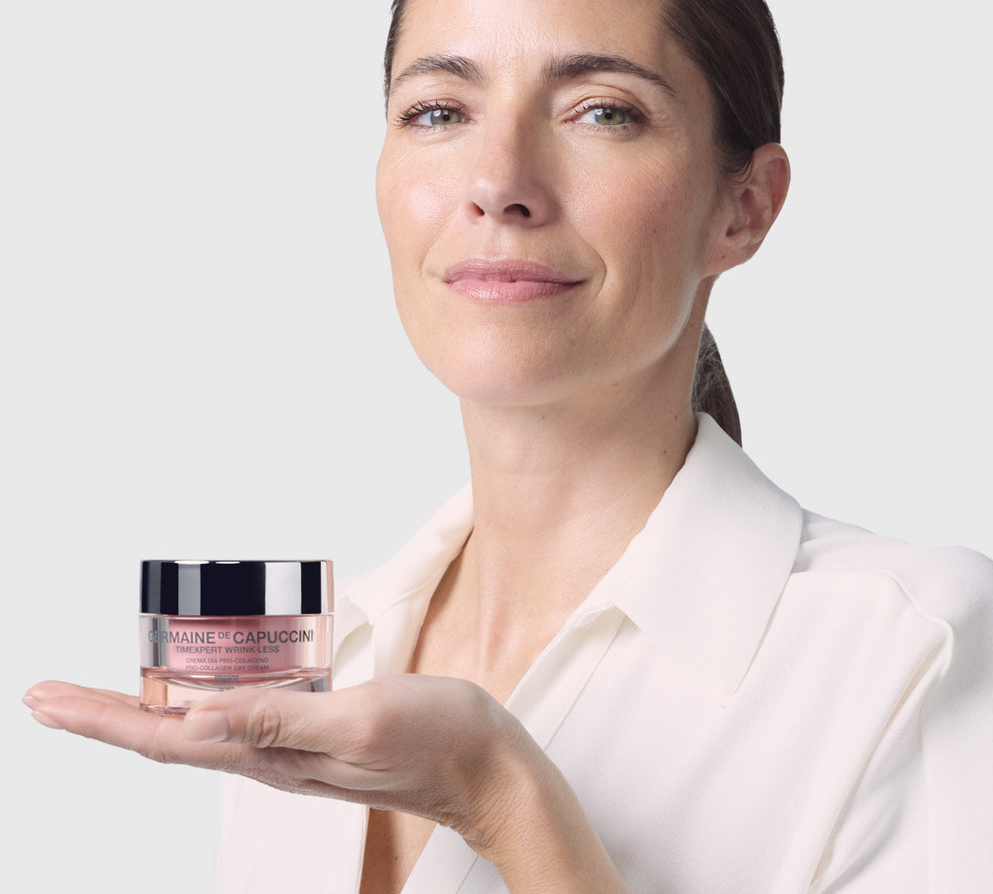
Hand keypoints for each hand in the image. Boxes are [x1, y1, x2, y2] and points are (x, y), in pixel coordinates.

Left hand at [25, 676, 629, 890]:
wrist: (485, 766)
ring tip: (102, 695)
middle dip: (104, 716)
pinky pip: (241, 716)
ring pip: (199, 729)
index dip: (101, 720)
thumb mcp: (358, 718)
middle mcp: (271, 756)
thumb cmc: (433, 739)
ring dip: (143, 712)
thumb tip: (193, 715)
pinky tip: (200, 689)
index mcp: (272, 755)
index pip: (166, 739)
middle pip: (168, 737)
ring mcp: (293, 747)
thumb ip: (280, 719)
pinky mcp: (316, 730)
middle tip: (48, 694)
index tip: (44, 699)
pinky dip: (201, 701)